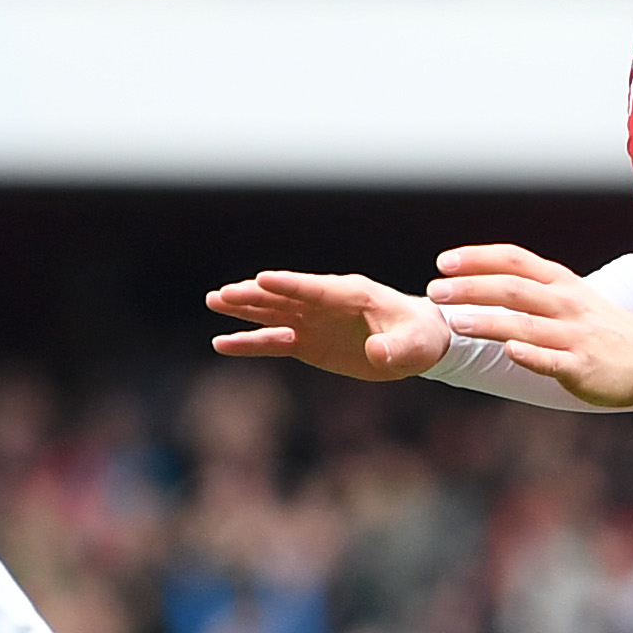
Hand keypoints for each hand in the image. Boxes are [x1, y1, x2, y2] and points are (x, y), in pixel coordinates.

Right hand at [206, 270, 450, 379]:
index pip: (314, 289)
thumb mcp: (414, 345)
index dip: (289, 285)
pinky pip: (273, 342)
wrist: (417, 343)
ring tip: (214, 300)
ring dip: (243, 309)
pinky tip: (222, 343)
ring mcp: (313, 322)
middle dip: (254, 295)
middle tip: (222, 294)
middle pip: (283, 297)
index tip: (261, 279)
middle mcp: (325, 304)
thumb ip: (396, 348)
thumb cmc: (419, 337)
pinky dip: (250, 343)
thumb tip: (375, 353)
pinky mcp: (307, 342)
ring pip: (272, 313)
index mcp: (351, 295)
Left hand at [422, 243, 632, 408]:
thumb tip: (476, 281)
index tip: (443, 262)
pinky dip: (530, 354)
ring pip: (526, 324)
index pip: (514, 260)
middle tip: (436, 292)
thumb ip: (528, 287)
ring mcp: (574, 335)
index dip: (477, 258)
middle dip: (471, 288)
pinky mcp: (582, 366)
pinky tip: (509, 351)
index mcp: (559, 282)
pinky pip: (552, 360)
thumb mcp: (568, 296)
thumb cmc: (598, 327)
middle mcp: (565, 303)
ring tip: (456, 322)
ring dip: (489, 321)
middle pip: (513, 288)